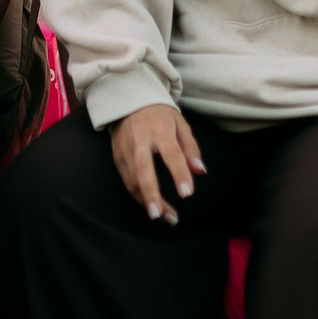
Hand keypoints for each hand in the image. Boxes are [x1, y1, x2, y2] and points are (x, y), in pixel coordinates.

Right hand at [109, 104, 204, 223]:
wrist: (129, 102)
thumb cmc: (160, 116)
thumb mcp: (180, 124)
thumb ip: (191, 148)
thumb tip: (200, 171)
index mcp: (159, 130)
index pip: (172, 153)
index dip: (179, 174)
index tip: (187, 194)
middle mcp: (140, 140)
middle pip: (143, 170)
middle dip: (151, 194)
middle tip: (160, 215)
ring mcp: (125, 149)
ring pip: (133, 180)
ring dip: (146, 201)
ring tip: (163, 217)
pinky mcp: (117, 157)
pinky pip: (126, 181)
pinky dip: (138, 196)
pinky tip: (150, 206)